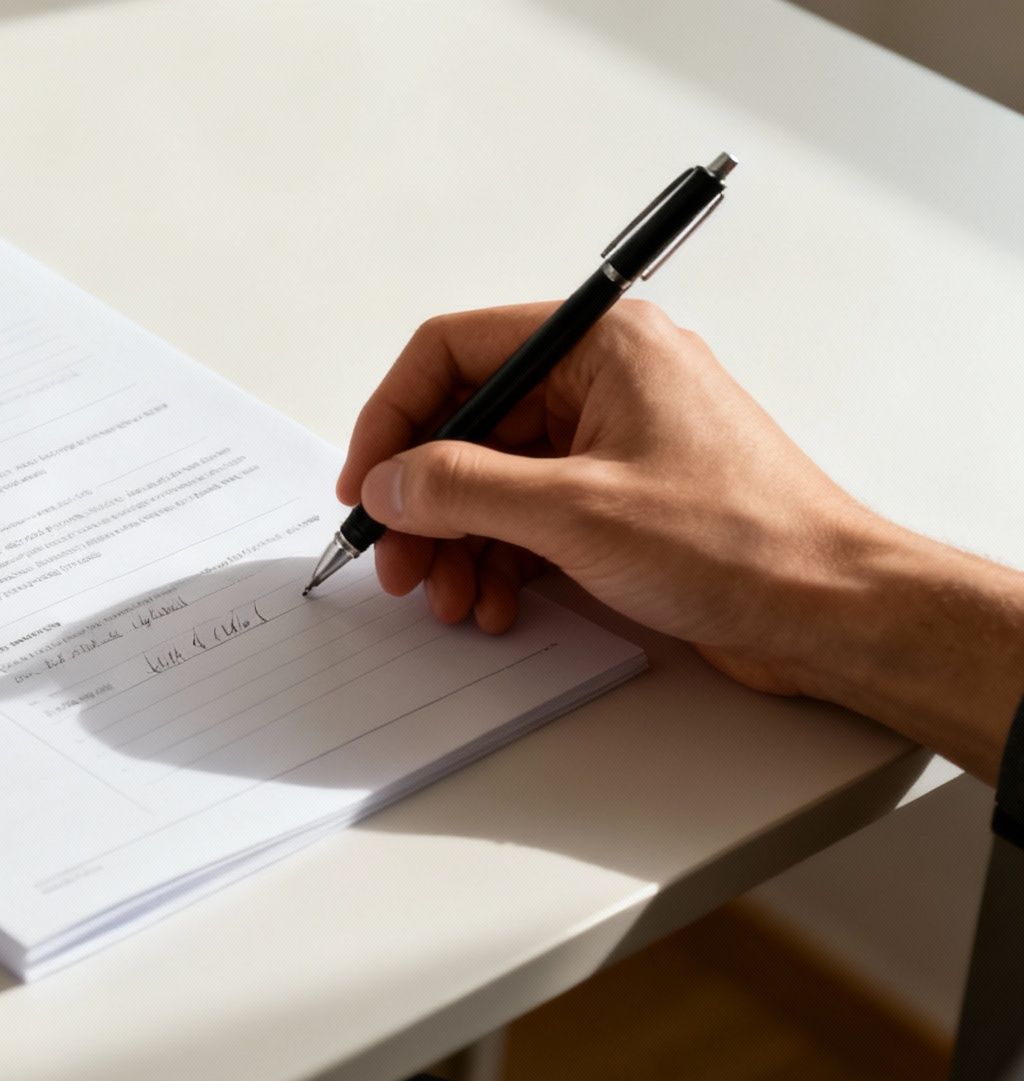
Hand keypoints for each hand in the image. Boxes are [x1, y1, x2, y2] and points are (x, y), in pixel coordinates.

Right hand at [335, 301, 1023, 777]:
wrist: (835, 613)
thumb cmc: (745, 543)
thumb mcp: (577, 512)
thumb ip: (463, 489)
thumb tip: (391, 481)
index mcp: (603, 346)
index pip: (456, 351)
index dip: (394, 416)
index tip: (366, 482)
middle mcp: (605, 382)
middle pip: (469, 424)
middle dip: (423, 499)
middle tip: (397, 560)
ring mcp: (613, 443)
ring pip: (494, 479)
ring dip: (457, 542)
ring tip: (448, 597)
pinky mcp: (622, 500)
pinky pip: (530, 516)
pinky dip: (500, 560)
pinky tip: (494, 604)